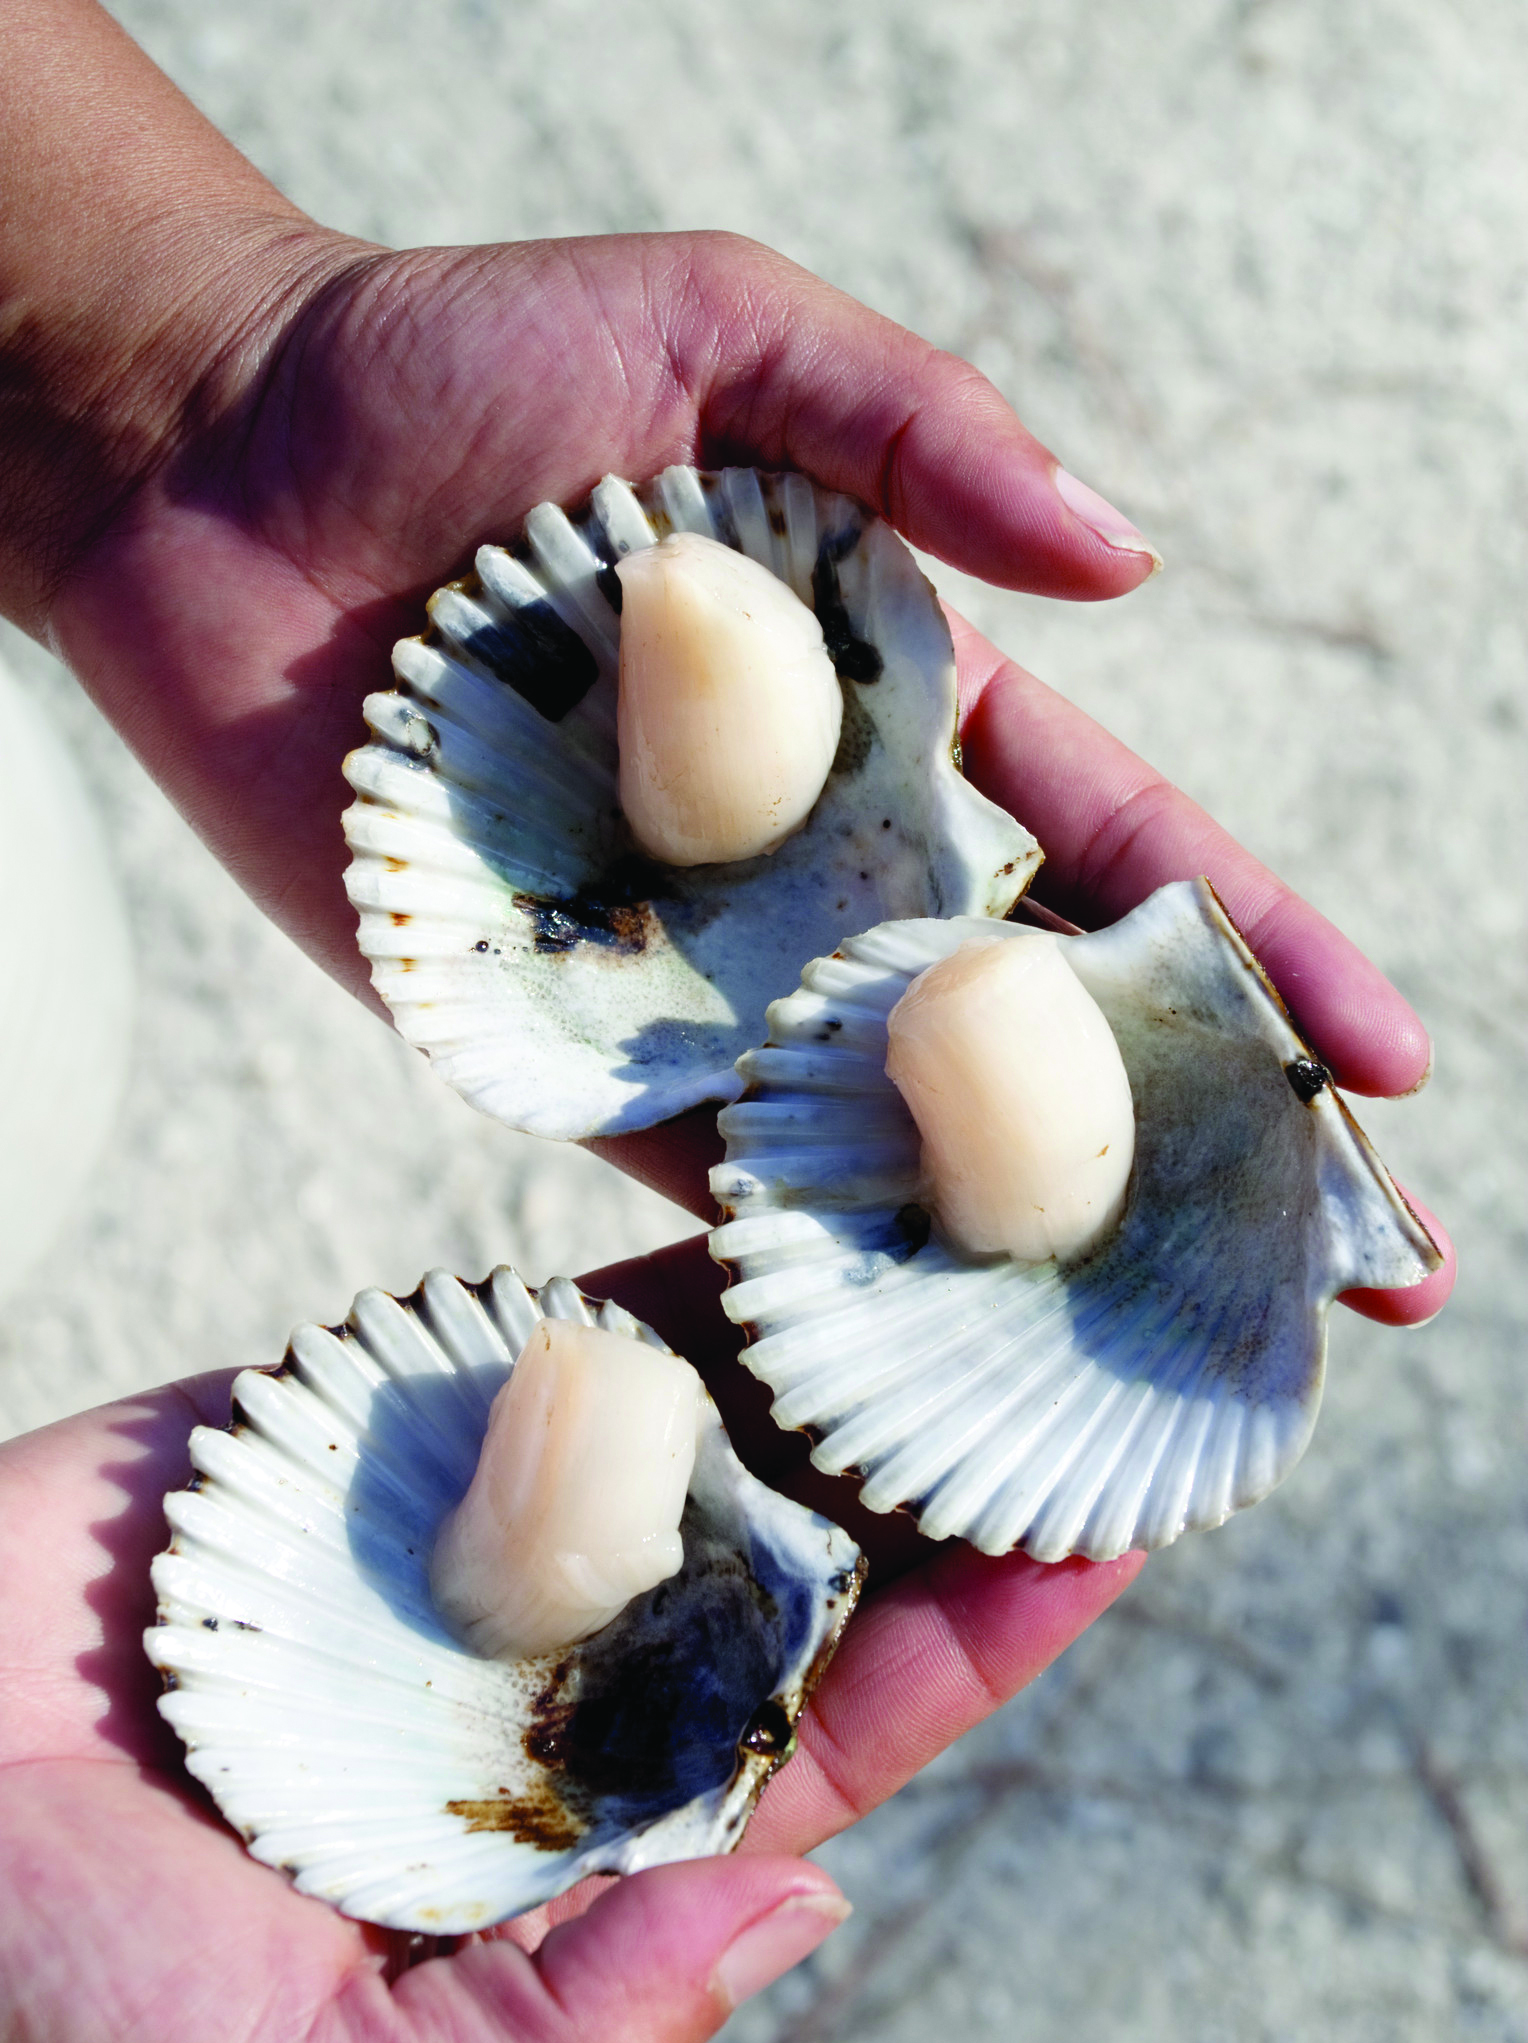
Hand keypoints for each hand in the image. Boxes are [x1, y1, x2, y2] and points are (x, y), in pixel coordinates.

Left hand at [0, 10, 1448, 1319]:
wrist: (204, 464)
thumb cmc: (457, 368)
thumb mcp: (717, 335)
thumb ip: (916, 430)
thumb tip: (1129, 564)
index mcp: (895, 711)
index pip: (1123, 854)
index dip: (1263, 956)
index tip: (1394, 1067)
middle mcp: (821, 864)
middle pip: (1049, 1031)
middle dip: (1205, 1150)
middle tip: (1355, 1282)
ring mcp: (696, 969)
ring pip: (900, 1133)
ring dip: (1032, 1250)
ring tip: (1154, 1374)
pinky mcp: (549, 1039)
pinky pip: (688, 1171)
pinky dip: (792, 1265)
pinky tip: (902, 1366)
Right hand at [0, 1235, 1133, 2042]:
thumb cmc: (27, 2005)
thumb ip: (566, 2040)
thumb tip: (811, 1907)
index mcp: (561, 1849)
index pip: (818, 1736)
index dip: (969, 1640)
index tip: (1104, 1531)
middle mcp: (540, 1682)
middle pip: (786, 1561)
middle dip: (926, 1468)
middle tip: (1077, 1349)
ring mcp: (459, 1536)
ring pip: (684, 1431)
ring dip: (820, 1352)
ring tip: (964, 1249)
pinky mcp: (361, 1418)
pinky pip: (535, 1337)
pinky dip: (652, 1284)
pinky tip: (774, 1211)